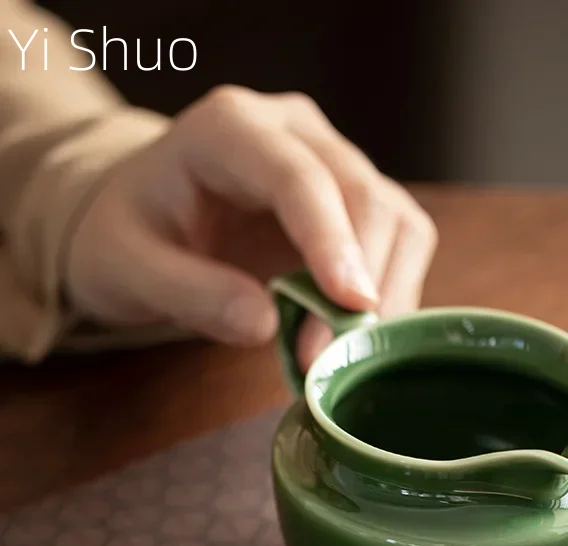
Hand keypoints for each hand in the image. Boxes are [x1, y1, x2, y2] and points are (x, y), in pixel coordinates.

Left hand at [66, 87, 437, 369]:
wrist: (144, 218)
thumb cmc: (130, 235)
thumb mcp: (128, 268)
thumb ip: (189, 293)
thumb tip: (265, 325)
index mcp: (231, 128)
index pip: (300, 178)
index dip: (332, 242)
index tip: (351, 307)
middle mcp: (295, 133)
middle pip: (366, 196)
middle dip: (364, 280)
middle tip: (330, 356)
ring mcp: (334, 163)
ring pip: (397, 220)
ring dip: (386, 292)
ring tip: (346, 352)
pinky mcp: (355, 203)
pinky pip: (399, 244)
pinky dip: (389, 294)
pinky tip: (356, 333)